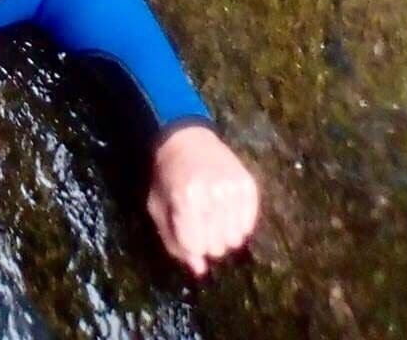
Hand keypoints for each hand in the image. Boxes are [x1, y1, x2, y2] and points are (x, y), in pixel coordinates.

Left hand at [148, 125, 258, 275]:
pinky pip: (248, 226)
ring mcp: (234, 189)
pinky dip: (237, 223)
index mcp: (186, 199)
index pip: (197, 247)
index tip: (186, 229)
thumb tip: (199, 270)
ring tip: (212, 213)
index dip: (190, 243)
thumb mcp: (158, 206)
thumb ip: (174, 241)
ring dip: (222, 233)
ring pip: (235, 240)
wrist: (185, 137)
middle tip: (199, 220)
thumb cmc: (167, 175)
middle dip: (206, 239)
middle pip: (217, 247)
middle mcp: (213, 194)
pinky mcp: (249, 185)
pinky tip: (225, 208)